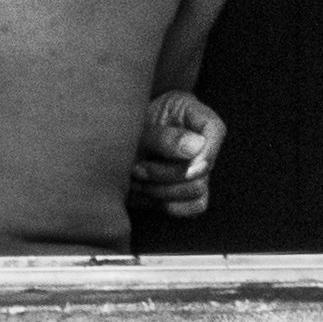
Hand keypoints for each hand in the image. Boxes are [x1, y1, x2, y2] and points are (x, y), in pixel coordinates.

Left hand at [127, 91, 222, 218]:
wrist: (107, 147)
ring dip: (161, 189)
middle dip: (166, 174)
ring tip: (136, 178)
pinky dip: (167, 204)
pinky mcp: (189, 190)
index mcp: (189, 114)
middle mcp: (199, 141)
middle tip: (137, 169)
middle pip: (203, 168)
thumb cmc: (121, 131)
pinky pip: (193, 206)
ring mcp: (196, 168)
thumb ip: (163, 137)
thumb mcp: (136, 128)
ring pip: (196, 190)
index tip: (188, 167)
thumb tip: (197, 148)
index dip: (206, 151)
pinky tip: (146, 192)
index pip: (214, 129)